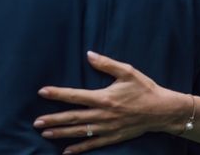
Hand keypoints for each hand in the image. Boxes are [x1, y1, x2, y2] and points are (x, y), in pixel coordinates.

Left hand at [34, 51, 189, 153]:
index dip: (57, 94)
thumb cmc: (144, 89)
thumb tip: (89, 54)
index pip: (75, 95)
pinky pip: (93, 144)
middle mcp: (103, 115)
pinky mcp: (113, 137)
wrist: (162, 111)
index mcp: (104, 97)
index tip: (42, 92)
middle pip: (73, 117)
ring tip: (45, 133)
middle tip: (36, 122)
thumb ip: (106, 64)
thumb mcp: (127, 71)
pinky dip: (79, 148)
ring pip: (80, 132)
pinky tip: (66, 151)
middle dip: (53, 119)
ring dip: (61, 133)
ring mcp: (107, 128)